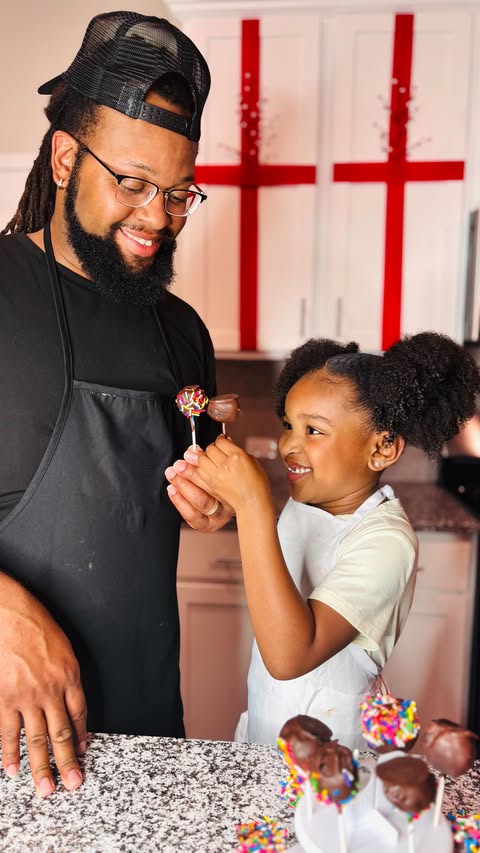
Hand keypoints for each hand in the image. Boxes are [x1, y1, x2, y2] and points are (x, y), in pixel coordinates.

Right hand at [0, 574, 86, 795]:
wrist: (10, 614)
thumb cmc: (36, 625)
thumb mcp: (62, 648)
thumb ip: (66, 676)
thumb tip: (67, 701)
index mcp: (69, 675)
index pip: (79, 714)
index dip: (82, 735)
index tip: (84, 751)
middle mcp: (51, 689)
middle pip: (62, 733)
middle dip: (68, 761)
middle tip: (73, 784)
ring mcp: (27, 696)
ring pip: (37, 739)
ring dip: (42, 766)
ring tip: (47, 788)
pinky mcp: (4, 698)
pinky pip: (8, 732)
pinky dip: (10, 753)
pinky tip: (13, 769)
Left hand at [165, 446, 233, 530]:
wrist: (240, 506)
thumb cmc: (227, 485)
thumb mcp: (222, 469)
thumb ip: (209, 460)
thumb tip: (193, 449)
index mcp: (236, 491)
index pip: (220, 476)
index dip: (203, 463)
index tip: (191, 454)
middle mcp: (229, 506)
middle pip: (210, 489)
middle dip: (191, 475)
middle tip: (178, 465)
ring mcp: (218, 518)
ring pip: (200, 502)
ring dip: (183, 486)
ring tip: (172, 474)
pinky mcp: (206, 525)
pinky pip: (191, 515)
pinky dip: (180, 501)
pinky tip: (172, 489)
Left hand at [195, 434, 271, 514]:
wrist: (252, 502)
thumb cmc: (256, 483)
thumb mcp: (252, 461)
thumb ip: (238, 450)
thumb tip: (227, 441)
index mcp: (237, 456)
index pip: (221, 441)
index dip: (221, 439)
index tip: (222, 441)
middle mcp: (226, 463)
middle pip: (210, 448)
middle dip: (214, 448)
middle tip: (218, 451)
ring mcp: (217, 474)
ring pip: (202, 458)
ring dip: (206, 457)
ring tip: (212, 459)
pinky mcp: (212, 483)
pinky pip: (200, 470)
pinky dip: (202, 467)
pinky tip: (209, 468)